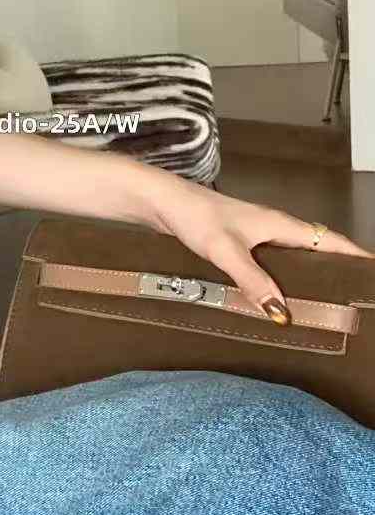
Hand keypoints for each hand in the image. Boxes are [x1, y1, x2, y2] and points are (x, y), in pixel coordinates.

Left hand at [153, 186, 373, 324]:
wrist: (161, 202)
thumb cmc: (194, 218)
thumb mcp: (226, 251)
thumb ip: (253, 280)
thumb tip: (282, 313)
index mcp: (280, 224)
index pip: (329, 240)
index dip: (354, 255)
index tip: (373, 272)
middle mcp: (273, 227)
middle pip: (317, 248)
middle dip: (338, 269)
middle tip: (353, 295)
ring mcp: (256, 233)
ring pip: (294, 255)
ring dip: (310, 274)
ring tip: (323, 302)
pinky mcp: (238, 241)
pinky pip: (272, 260)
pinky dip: (283, 276)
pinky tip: (277, 295)